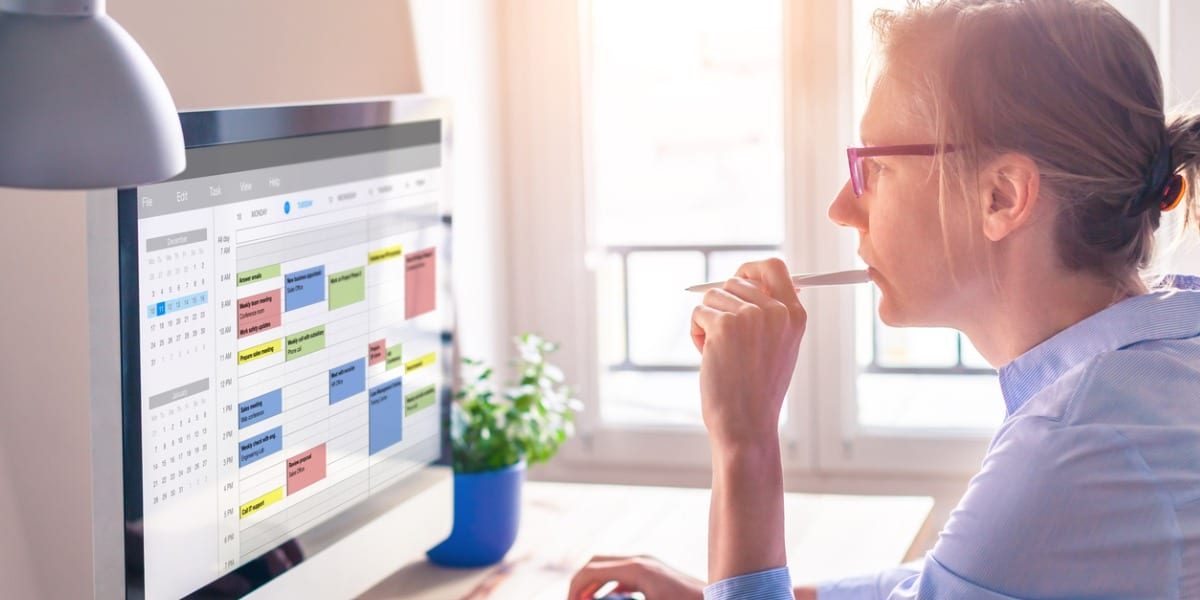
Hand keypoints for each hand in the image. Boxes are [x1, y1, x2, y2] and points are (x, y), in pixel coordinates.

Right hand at [567, 555, 703, 599]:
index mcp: (636, 569)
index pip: (590, 570)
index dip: (574, 589)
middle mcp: (640, 560)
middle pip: (596, 563)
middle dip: (580, 584)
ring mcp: (648, 564)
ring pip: (609, 568)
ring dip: (594, 585)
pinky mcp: (655, 572)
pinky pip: (623, 575)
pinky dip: (609, 587)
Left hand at [690, 258, 805, 448]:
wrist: (746, 424)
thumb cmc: (757, 390)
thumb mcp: (779, 347)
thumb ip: (770, 313)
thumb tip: (746, 279)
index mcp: (795, 315)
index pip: (774, 267)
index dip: (750, 269)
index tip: (737, 279)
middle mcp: (776, 311)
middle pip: (734, 281)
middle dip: (722, 306)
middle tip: (726, 339)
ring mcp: (750, 316)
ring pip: (712, 296)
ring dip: (708, 322)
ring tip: (720, 353)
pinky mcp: (724, 325)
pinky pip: (698, 313)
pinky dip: (696, 334)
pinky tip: (708, 357)